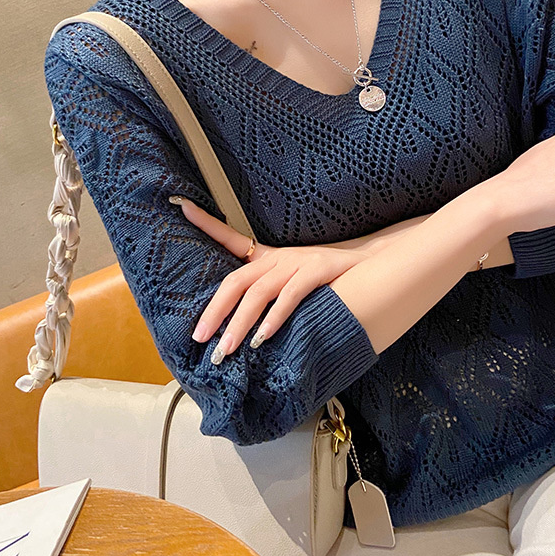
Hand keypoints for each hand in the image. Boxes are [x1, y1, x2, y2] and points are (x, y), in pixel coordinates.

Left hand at [169, 197, 368, 359]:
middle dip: (215, 312)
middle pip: (236, 282)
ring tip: (227, 349)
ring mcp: (297, 264)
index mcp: (269, 257)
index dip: (207, 222)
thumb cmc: (329, 279)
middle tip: (200, 339)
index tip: (181, 206)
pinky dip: (275, 317)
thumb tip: (246, 323)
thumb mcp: (293, 279)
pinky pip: (290, 296)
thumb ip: (269, 295)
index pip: (231, 238)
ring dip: (240, 324)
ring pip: (258, 293)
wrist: (372, 264)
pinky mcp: (318, 272)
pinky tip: (263, 337)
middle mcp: (278, 258)